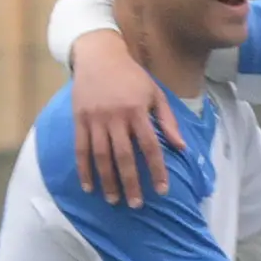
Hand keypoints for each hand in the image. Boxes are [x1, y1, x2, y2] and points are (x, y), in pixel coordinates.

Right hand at [69, 30, 179, 205]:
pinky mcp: (78, 119)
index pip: (150, 147)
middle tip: (136, 204)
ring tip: (113, 200)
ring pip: (100, 156)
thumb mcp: (156, 94)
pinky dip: (83, 169)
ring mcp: (95, 119)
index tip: (162, 190)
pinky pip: (80, 149)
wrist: (98, 55)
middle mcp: (115, 117)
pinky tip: (89, 186)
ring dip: (107, 180)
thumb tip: (181, 147)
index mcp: (138, 112)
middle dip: (131, 182)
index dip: (156, 170)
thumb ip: (168, 121)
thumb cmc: (132, 76)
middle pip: (124, 156)